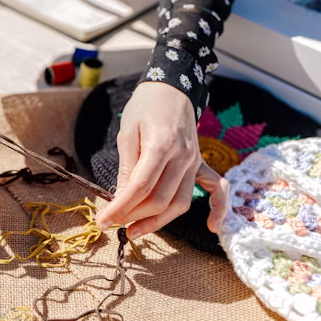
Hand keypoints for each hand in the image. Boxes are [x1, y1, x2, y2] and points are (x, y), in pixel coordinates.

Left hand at [96, 82, 229, 238]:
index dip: (119, 208)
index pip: (139, 187)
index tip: (101, 221)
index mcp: (161, 145)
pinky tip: (211, 227)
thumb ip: (127, 168)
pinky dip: (218, 209)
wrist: (171, 88)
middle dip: (133, 217)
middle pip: (160, 199)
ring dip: (158, 222)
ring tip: (134, 231)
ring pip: (181, 202)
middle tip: (112, 223)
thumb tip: (120, 199)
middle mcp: (183, 157)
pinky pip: (216, 189)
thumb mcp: (127, 134)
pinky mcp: (201, 163)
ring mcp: (195, 161)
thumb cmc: (144, 108)